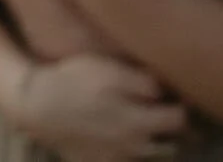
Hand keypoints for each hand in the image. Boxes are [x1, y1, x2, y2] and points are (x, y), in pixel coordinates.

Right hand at [9, 55, 185, 161]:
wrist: (38, 106)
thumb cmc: (75, 80)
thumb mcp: (109, 70)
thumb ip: (144, 82)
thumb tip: (168, 91)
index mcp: (139, 123)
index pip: (180, 121)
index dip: (183, 106)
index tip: (179, 95)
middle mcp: (133, 148)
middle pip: (170, 145)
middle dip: (175, 130)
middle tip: (171, 112)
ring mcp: (116, 160)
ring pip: (150, 156)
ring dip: (157, 143)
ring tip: (152, 125)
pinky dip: (133, 152)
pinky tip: (125, 137)